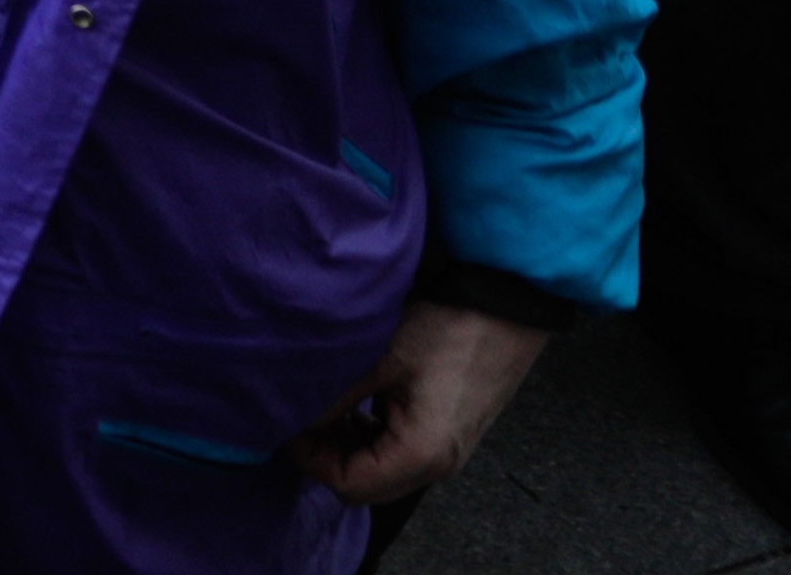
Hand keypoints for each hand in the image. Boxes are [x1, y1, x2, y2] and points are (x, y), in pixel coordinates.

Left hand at [293, 296, 551, 506]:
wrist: (506, 306)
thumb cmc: (447, 328)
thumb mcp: (378, 358)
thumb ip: (332, 396)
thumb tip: (288, 416)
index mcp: (422, 455)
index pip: (348, 485)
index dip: (309, 458)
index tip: (285, 422)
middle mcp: (439, 464)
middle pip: (364, 483)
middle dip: (325, 452)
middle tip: (300, 410)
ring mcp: (447, 451)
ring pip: (380, 468)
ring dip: (345, 442)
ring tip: (325, 401)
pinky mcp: (448, 432)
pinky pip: (398, 450)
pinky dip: (368, 433)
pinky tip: (356, 399)